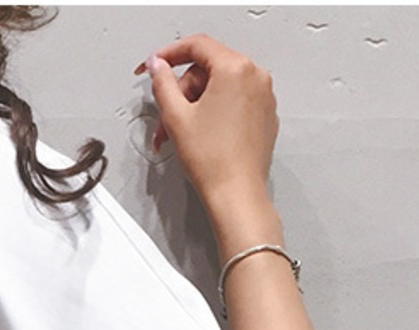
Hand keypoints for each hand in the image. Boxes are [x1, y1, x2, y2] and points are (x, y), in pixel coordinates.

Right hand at [133, 34, 278, 207]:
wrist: (236, 193)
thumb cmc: (213, 161)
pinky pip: (234, 101)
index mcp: (235, 69)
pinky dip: (213, 112)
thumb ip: (163, 83)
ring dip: (194, 105)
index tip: (154, 65)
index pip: (198, 46)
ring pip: (219, 87)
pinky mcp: (264, 115)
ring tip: (180, 133)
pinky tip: (200, 135)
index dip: (169, 54)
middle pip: (208, 69)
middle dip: (182, 92)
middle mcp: (255, 76)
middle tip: (166, 118)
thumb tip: (158, 66)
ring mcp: (263, 96)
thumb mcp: (176, 116)